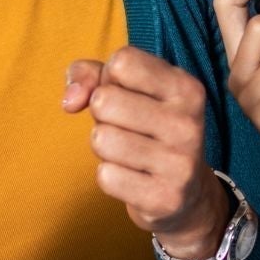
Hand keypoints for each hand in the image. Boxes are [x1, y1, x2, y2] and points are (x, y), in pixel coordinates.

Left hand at [63, 47, 226, 258]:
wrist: (188, 194)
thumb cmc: (148, 129)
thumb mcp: (128, 90)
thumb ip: (88, 74)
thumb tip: (70, 100)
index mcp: (186, 87)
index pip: (122, 62)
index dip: (110, 79)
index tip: (128, 95)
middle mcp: (187, 122)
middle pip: (104, 100)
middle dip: (102, 115)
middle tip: (126, 128)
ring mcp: (179, 162)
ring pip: (102, 139)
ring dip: (104, 147)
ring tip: (129, 153)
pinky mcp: (165, 197)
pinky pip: (106, 176)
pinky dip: (110, 177)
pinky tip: (134, 178)